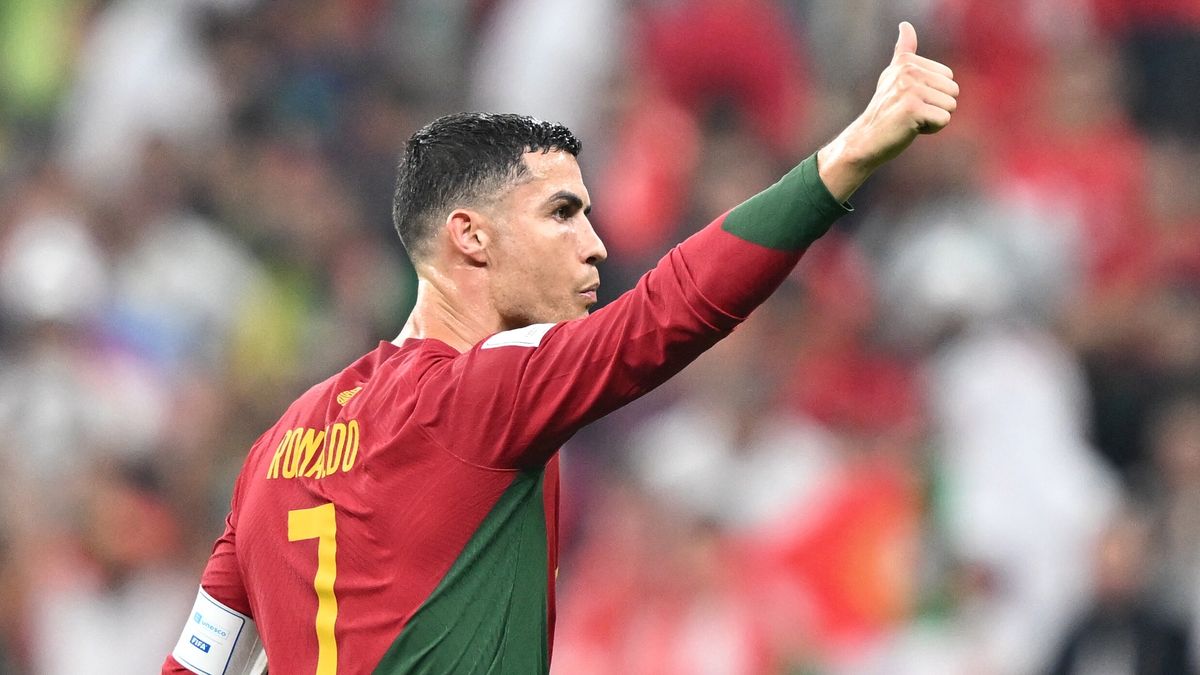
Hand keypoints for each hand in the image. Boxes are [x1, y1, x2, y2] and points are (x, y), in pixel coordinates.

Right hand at [818, 22, 958, 201]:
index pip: (948, 77)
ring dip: (933, 119)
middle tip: (910, 113)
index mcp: (906, 62)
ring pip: (950, 106)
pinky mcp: (912, 109)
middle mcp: (907, 71)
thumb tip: (905, 25)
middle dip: (937, 107)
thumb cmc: (884, 111)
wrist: (865, 141)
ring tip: (909, 120)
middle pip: (953, 91)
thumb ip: (903, 51)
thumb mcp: (893, 76)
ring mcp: (909, 89)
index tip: (909, 100)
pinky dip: (930, 129)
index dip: (934, 95)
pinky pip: (943, 120)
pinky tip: (910, 128)